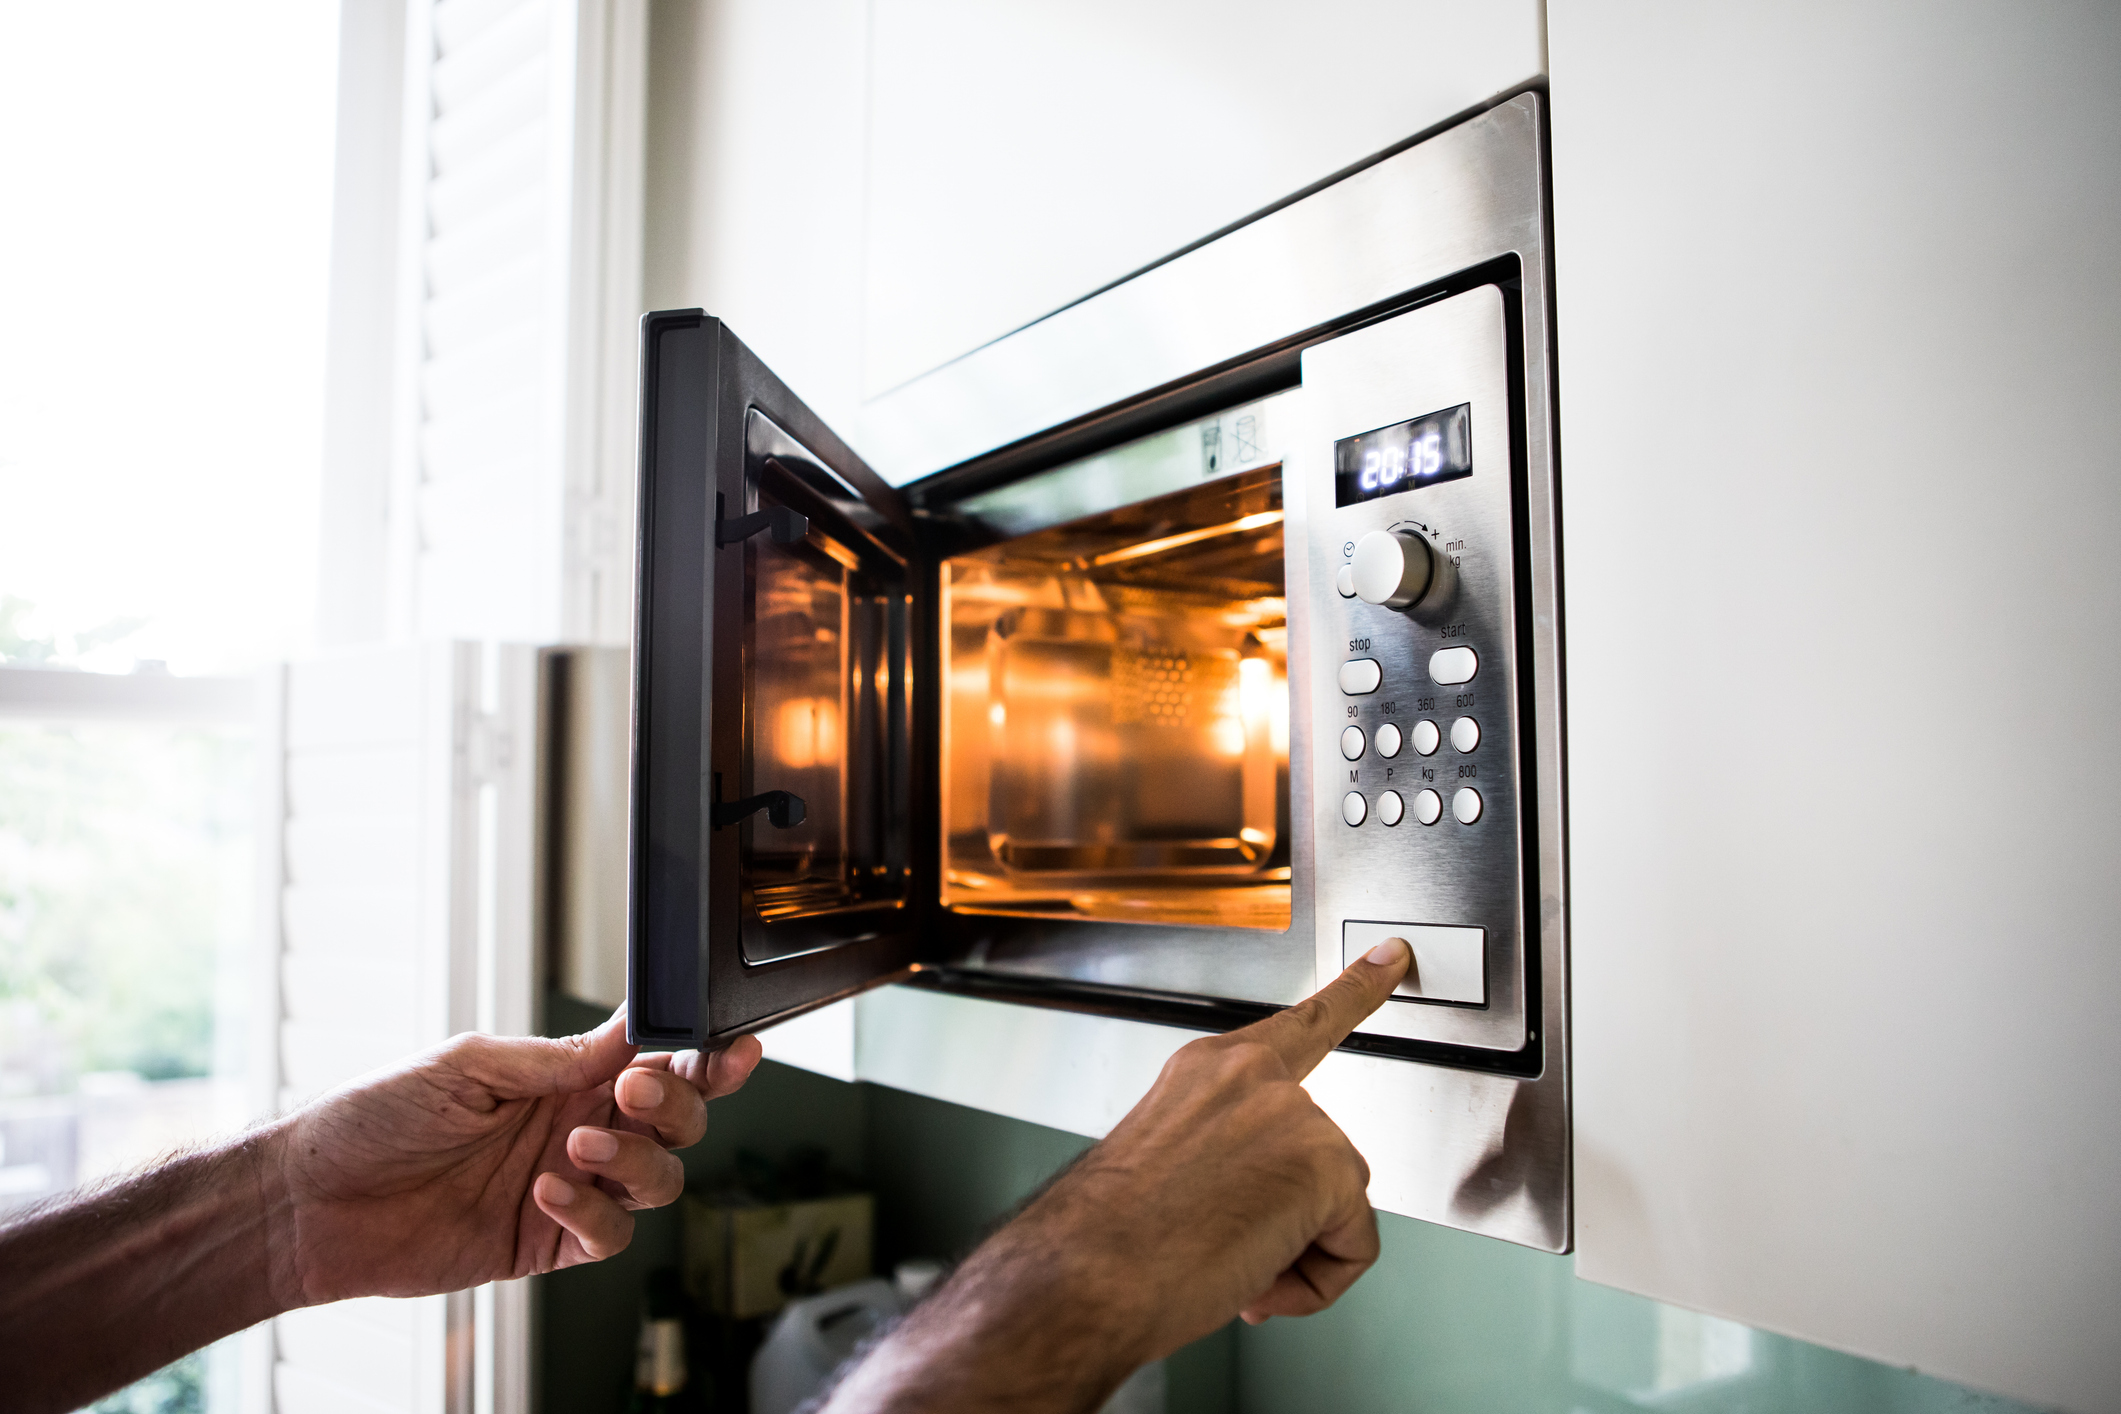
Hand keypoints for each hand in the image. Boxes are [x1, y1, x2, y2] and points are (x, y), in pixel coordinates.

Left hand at [268, 1009, 761, 1303]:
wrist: (311, 1204)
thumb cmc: (372, 1120)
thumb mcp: (468, 1063)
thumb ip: (556, 1057)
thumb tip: (628, 1037)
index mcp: (564, 1076)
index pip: (656, 1061)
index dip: (703, 1056)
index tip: (729, 1049)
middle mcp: (576, 1129)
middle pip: (676, 1120)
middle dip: (678, 1104)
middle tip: (636, 1091)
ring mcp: (568, 1188)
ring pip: (658, 1179)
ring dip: (634, 1159)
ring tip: (577, 1147)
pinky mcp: (546, 1243)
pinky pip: (609, 1235)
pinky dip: (592, 1214)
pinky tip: (545, 1193)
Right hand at [819, 938, 1410, 1411]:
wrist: (1087, 1274)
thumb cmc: (1109, 1238)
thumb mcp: (1167, 1164)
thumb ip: (1229, 1153)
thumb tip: (1262, 1204)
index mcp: (1209, 1070)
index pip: (1301, 1023)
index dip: (1357, 989)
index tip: (1392, 956)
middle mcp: (1253, 1077)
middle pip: (1325, 1156)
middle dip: (1291, 1219)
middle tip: (1223, 1245)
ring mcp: (1294, 1113)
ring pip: (1338, 1207)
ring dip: (1293, 1254)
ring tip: (1225, 1262)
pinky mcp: (1327, 1161)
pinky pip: (1355, 1246)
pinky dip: (1317, 1282)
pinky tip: (1257, 1274)